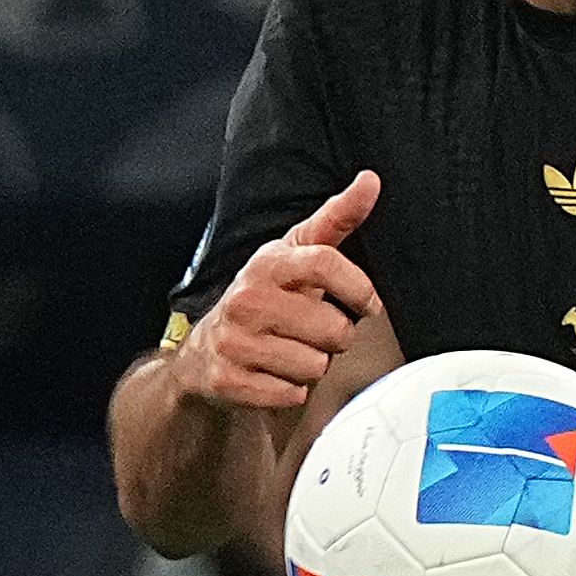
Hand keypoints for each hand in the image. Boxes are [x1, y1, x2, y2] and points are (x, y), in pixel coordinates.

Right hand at [172, 175, 380, 409]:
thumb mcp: (295, 254)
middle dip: (334, 337)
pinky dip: (289, 390)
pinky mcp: (229, 380)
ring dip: (311, 366)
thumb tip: (370, 181)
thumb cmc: (265, 298)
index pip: (325, 263)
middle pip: (333, 329)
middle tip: (313, 331)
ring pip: (315, 366)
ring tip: (289, 351)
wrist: (204, 352)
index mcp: (268, 263)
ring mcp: (235, 341)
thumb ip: (337, 220)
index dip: (358, 287)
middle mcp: (248, 299)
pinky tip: (272, 373)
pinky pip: (291, 394)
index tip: (368, 303)